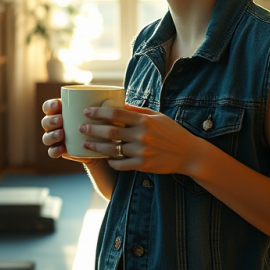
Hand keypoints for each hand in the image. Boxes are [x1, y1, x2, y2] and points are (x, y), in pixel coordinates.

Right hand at [40, 98, 102, 166]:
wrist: (101, 144)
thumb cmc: (99, 122)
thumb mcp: (100, 114)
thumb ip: (102, 107)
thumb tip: (110, 100)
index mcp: (61, 112)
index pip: (49, 107)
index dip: (50, 106)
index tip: (57, 105)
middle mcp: (55, 125)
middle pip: (45, 121)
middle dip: (50, 120)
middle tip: (60, 120)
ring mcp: (56, 138)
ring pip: (46, 137)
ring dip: (51, 135)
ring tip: (61, 134)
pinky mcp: (60, 150)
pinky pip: (52, 152)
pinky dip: (54, 150)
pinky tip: (62, 149)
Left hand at [79, 104, 201, 174]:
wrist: (189, 154)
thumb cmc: (172, 132)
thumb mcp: (158, 117)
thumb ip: (138, 111)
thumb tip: (119, 104)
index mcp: (144, 120)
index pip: (116, 114)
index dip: (98, 112)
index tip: (86, 111)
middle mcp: (142, 135)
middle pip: (110, 131)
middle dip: (92, 129)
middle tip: (80, 127)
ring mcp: (142, 151)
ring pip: (112, 149)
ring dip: (96, 147)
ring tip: (86, 144)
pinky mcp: (143, 165)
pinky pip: (121, 164)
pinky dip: (111, 162)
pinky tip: (106, 158)